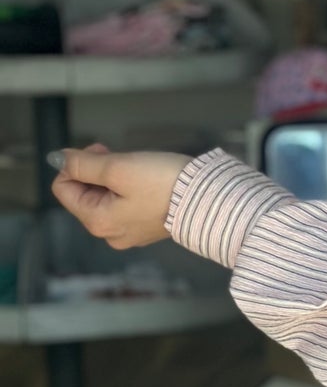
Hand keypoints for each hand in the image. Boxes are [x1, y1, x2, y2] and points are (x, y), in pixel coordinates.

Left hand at [50, 146, 188, 250]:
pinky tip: (148, 182)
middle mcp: (109, 234)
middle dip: (96, 171)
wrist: (210, 199)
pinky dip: (129, 189)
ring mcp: (130, 234)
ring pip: (105, 198)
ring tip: (137, 168)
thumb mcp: (118, 167)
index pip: (63, 188)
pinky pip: (125, 205)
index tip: (103, 152)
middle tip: (120, 157)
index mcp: (97, 222)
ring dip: (113, 178)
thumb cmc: (162, 183)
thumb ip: (82, 163)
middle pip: (84, 194)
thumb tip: (58, 159)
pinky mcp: (148, 228)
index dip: (75, 164)